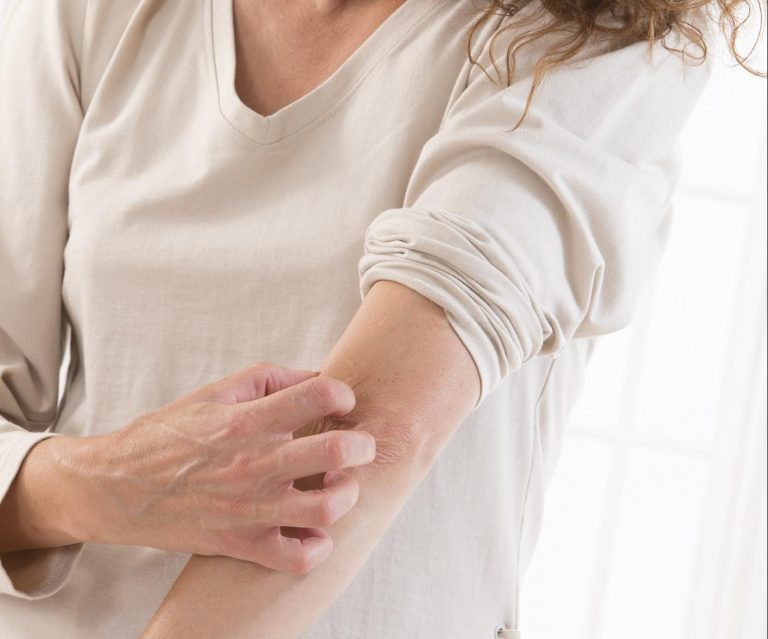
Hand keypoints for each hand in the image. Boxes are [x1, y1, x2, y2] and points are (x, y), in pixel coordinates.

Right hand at [47, 363, 375, 572]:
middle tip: (358, 445)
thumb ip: (268, 378)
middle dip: (361, 445)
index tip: (340, 402)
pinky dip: (317, 547)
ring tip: (339, 484)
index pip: (318, 395)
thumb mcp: (214, 392)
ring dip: (346, 494)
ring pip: (326, 508)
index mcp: (246, 421)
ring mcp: (249, 509)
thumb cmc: (167, 435)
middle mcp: (253, 464)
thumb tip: (314, 377)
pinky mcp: (241, 544)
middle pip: (335, 452)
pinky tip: (314, 528)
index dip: (342, 394)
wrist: (117, 488)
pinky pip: (296, 558)